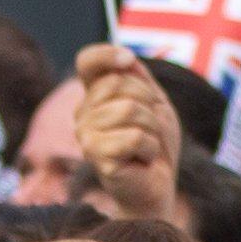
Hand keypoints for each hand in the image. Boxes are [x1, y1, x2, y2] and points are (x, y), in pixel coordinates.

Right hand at [69, 44, 181, 219]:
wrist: (157, 187)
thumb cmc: (154, 146)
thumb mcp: (154, 104)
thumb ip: (140, 78)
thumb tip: (126, 59)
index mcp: (94, 97)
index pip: (88, 62)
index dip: (107, 54)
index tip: (128, 60)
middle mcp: (83, 114)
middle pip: (118, 82)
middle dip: (148, 102)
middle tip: (150, 128)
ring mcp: (86, 135)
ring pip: (129, 109)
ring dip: (152, 128)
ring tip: (146, 146)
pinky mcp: (97, 156)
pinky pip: (134, 136)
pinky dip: (150, 147)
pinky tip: (144, 160)